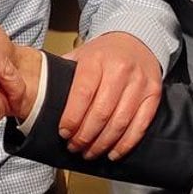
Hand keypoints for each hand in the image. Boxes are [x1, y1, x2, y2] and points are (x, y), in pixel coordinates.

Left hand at [58, 31, 161, 159]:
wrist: (137, 40)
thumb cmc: (104, 53)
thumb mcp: (81, 54)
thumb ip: (62, 73)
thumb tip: (39, 95)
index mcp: (96, 60)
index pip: (82, 94)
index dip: (72, 118)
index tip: (64, 133)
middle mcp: (120, 70)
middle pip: (101, 112)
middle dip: (85, 136)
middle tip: (75, 147)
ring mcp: (139, 83)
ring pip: (120, 122)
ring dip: (103, 143)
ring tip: (90, 153)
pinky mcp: (153, 94)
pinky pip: (140, 125)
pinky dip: (125, 143)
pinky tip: (113, 152)